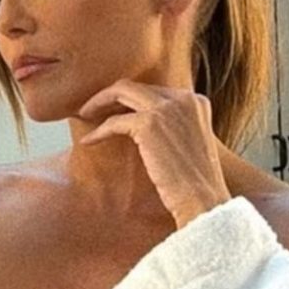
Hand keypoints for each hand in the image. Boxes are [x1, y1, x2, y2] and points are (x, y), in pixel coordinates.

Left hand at [78, 78, 230, 228]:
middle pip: (135, 86)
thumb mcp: (189, 142)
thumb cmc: (195, 183)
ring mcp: (167, 108)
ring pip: (121, 92)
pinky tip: (88, 142)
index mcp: (195, 100)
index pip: (152, 90)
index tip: (111, 109)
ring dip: (98, 102)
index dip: (128, 99)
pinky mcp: (150, 124)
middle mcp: (183, 98)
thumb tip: (142, 122)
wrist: (204, 201)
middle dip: (108, 95)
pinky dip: (98, 131)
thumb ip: (173, 125)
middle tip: (90, 108)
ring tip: (84, 115)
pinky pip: (114, 122)